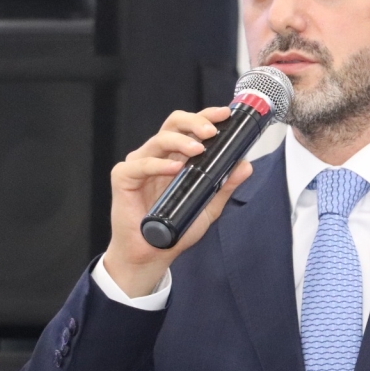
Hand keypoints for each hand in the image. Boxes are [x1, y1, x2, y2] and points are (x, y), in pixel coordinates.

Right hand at [103, 107, 253, 296]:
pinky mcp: (124, 178)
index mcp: (176, 156)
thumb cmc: (176, 228)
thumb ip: (225, 185)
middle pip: (173, 124)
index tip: (225, 115)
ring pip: (159, 140)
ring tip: (198, 150)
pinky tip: (174, 168)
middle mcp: (157, 155)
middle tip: (211, 131)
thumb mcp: (208, 206)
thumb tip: (245, 165)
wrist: (151, 255)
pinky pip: (140, 165)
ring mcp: (139, 165)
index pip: (189, 127)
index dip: (205, 116)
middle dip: (194, 122)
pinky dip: (158, 164)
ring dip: (181, 141)